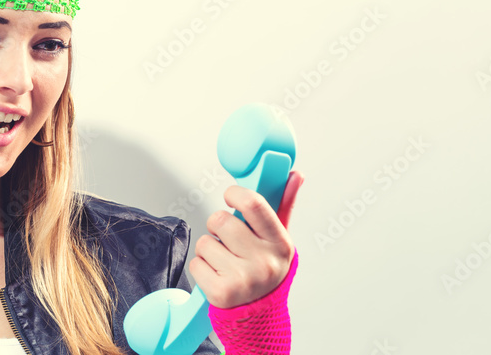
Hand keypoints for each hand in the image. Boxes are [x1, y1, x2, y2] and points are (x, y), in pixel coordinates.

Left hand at [189, 170, 303, 308]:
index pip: (254, 204)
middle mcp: (264, 263)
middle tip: (228, 237)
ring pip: (205, 242)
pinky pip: (196, 263)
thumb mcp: (278, 239)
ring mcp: (243, 280)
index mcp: (280, 244)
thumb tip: (294, 175)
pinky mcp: (221, 294)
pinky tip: (217, 274)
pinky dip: (201, 267)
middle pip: (221, 220)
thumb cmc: (265, 268)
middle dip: (217, 225)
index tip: (230, 196)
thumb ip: (284, 205)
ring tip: (224, 260)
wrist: (259, 314)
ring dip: (210, 248)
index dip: (235, 193)